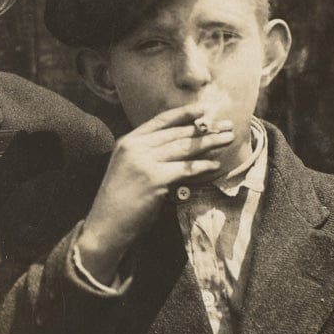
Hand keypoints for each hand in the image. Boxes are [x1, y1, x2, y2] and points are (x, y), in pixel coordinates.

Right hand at [78, 103, 233, 283]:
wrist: (106, 224)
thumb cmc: (119, 200)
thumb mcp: (128, 167)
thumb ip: (146, 153)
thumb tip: (179, 145)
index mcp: (128, 141)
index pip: (161, 121)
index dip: (184, 113)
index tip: (204, 109)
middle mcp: (135, 147)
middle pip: (177, 133)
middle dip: (205, 129)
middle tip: (227, 126)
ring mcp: (145, 162)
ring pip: (184, 148)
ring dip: (209, 143)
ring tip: (228, 139)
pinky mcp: (155, 179)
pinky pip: (186, 169)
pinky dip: (203, 166)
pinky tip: (215, 165)